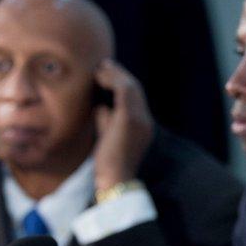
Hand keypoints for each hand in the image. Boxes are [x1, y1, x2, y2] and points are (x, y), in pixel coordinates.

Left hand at [92, 59, 153, 190]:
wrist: (116, 180)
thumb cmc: (109, 166)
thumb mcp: (108, 138)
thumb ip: (106, 121)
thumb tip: (100, 106)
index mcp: (143, 127)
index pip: (136, 100)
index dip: (122, 85)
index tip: (108, 76)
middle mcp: (145, 121)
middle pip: (136, 90)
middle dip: (120, 75)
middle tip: (104, 66)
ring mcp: (140, 119)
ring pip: (131, 87)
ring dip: (115, 75)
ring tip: (101, 68)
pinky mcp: (130, 118)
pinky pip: (124, 91)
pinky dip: (113, 80)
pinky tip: (100, 77)